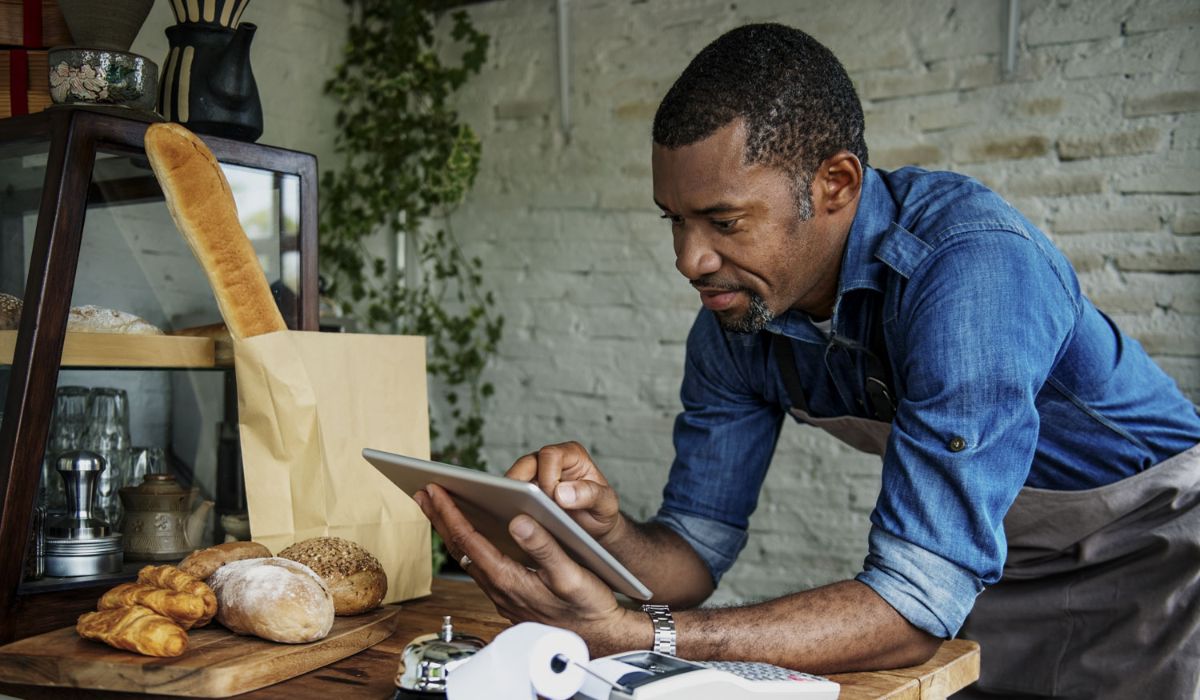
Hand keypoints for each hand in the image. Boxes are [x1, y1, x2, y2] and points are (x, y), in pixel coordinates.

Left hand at [413, 483, 640, 654]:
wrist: (598, 638)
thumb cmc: (588, 607)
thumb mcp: (570, 574)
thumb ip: (543, 547)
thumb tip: (518, 521)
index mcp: (509, 579)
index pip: (468, 540)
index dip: (449, 512)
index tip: (435, 490)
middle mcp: (499, 589)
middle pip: (459, 548)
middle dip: (439, 518)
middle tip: (423, 492)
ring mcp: (502, 595)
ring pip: (467, 558)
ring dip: (451, 531)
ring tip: (440, 509)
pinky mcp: (510, 597)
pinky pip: (480, 566)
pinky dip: (469, 545)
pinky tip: (472, 535)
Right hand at [506, 441, 623, 544]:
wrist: (593, 529)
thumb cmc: (600, 511)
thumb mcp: (606, 505)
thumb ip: (591, 495)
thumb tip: (561, 493)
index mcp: (572, 455)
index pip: (550, 455)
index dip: (548, 477)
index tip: (552, 499)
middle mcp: (551, 461)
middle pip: (525, 464)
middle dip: (522, 485)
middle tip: (523, 507)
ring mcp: (534, 476)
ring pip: (513, 479)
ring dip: (512, 496)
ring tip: (512, 515)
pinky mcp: (524, 492)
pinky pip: (510, 495)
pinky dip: (509, 505)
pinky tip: (510, 521)